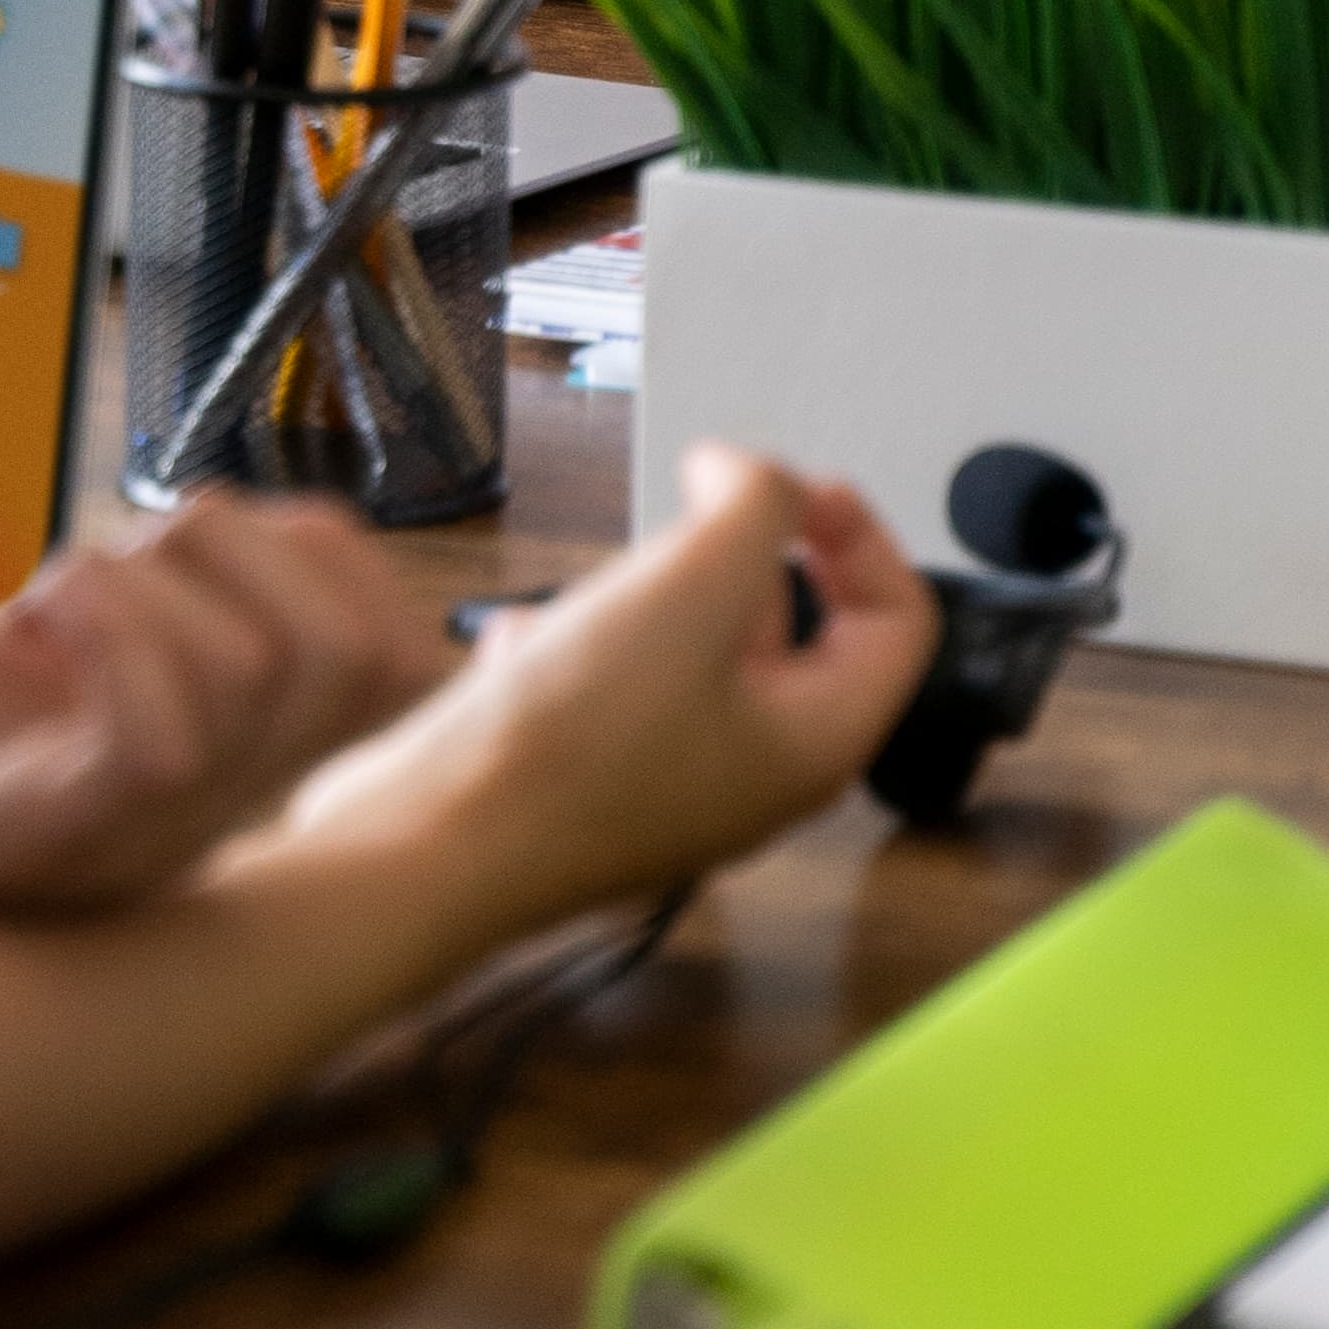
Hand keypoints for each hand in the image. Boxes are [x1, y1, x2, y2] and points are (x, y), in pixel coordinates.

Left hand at [0, 490, 456, 915]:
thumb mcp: (43, 670)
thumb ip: (144, 616)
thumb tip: (222, 522)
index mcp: (223, 764)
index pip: (394, 657)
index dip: (330, 554)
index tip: (190, 531)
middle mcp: (204, 814)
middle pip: (350, 654)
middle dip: (237, 541)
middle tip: (113, 556)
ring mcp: (133, 838)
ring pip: (257, 674)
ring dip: (146, 578)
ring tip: (55, 594)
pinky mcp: (43, 843)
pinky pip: (154, 744)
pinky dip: (103, 628)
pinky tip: (27, 619)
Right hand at [374, 447, 937, 937]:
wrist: (428, 849)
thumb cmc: (562, 753)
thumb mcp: (688, 588)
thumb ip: (755, 508)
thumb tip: (759, 479)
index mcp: (813, 743)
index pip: (899, 622)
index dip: (859, 535)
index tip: (795, 486)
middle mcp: (753, 772)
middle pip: (796, 629)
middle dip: (740, 556)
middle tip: (688, 516)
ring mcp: (671, 781)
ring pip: (696, 648)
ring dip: (649, 595)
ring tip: (594, 591)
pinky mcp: (594, 780)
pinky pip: (611, 683)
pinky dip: (575, 644)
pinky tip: (526, 646)